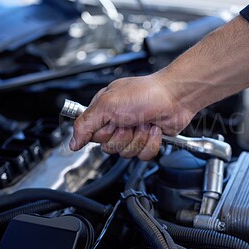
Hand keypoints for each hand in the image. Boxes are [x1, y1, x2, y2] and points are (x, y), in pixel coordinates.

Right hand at [69, 73, 195, 159]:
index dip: (103, 133)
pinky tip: (154, 129)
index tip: (111, 122)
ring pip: (127, 153)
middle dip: (123, 136)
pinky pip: (143, 155)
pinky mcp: (148, 141)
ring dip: (139, 138)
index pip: (93, 137)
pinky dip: (151, 142)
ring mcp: (134, 133)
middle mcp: (117, 123)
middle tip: (130, 121)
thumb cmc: (145, 92)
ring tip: (144, 122)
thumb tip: (72, 143)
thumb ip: (85, 124)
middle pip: (110, 148)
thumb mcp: (107, 104)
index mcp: (104, 112)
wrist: (175, 96)